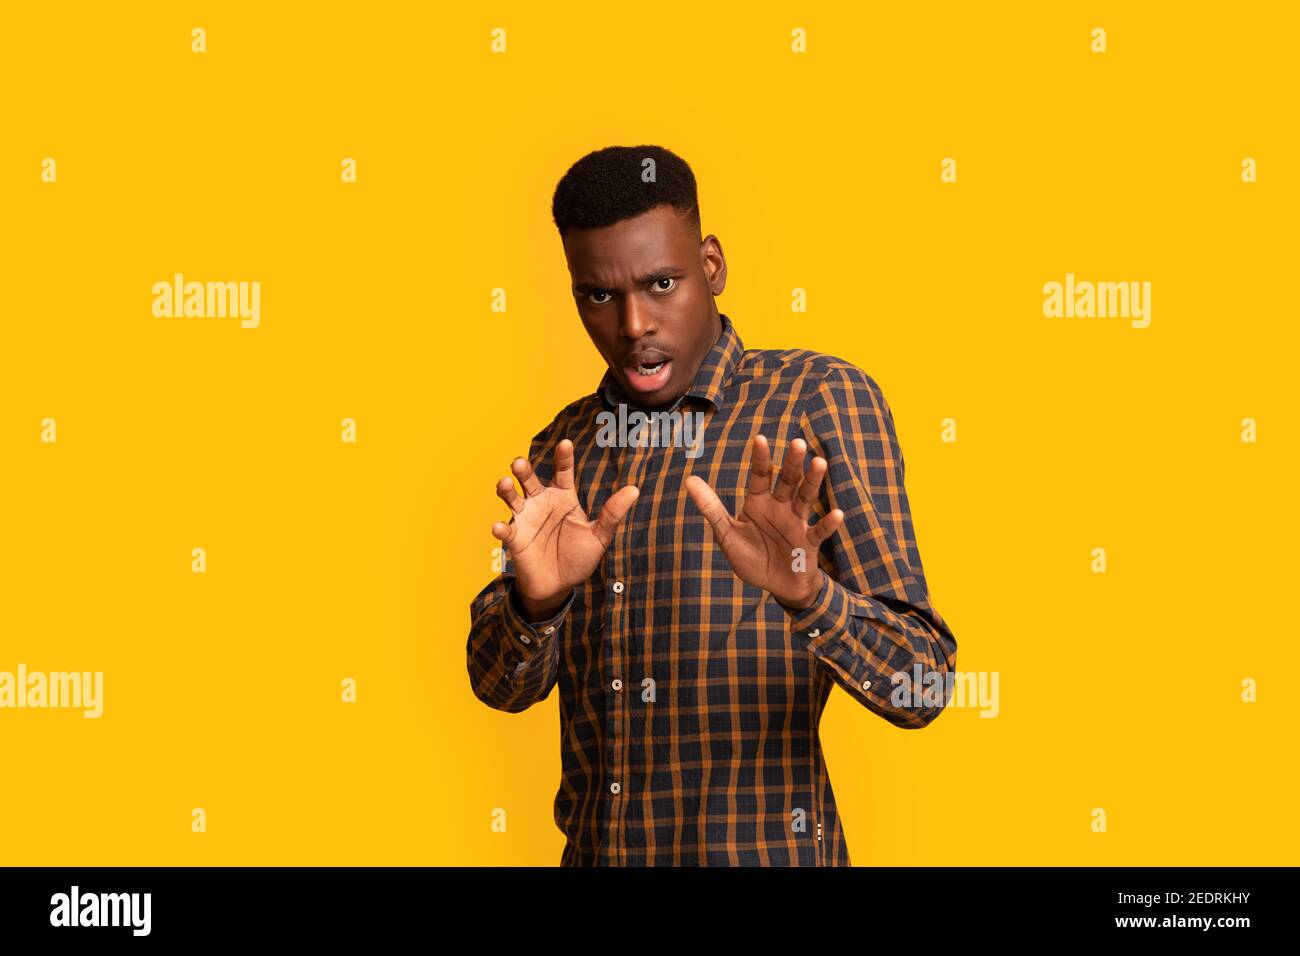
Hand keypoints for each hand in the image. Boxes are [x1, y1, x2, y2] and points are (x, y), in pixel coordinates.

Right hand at [491, 439, 639, 616]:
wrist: (559, 586)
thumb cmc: (579, 557)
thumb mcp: (599, 536)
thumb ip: (612, 513)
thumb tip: (634, 490)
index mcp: (563, 497)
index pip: (562, 472)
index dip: (563, 457)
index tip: (565, 443)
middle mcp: (541, 502)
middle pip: (530, 479)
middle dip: (523, 469)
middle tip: (520, 463)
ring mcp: (526, 518)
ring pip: (512, 497)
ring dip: (506, 489)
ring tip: (504, 483)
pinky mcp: (515, 538)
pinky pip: (506, 530)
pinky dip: (500, 527)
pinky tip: (499, 527)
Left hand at [685, 435, 843, 609]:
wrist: (776, 586)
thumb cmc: (752, 558)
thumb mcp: (727, 534)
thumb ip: (711, 508)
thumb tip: (689, 480)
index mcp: (758, 502)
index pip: (760, 475)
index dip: (760, 458)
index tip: (760, 438)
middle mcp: (780, 507)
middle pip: (787, 480)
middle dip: (792, 463)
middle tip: (797, 443)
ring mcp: (797, 523)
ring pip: (806, 498)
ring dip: (813, 482)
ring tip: (820, 463)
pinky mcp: (809, 543)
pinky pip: (820, 532)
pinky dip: (828, 524)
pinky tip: (837, 514)